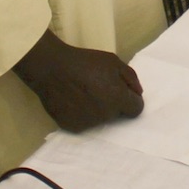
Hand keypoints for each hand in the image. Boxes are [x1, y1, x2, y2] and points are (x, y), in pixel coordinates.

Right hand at [15, 33, 143, 132]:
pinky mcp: (73, 127)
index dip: (131, 100)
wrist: (51, 68)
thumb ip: (130, 78)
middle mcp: (105, 115)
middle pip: (118, 114)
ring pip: (101, 120)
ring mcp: (88, 123)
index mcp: (118, 98)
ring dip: (97, 110)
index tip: (122, 92)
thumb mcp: (113, 61)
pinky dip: (82, 115)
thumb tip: (137, 93)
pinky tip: (73, 101)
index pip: (136, 109)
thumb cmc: (84, 62)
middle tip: (99, 89)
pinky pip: (84, 123)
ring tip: (84, 94)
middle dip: (114, 104)